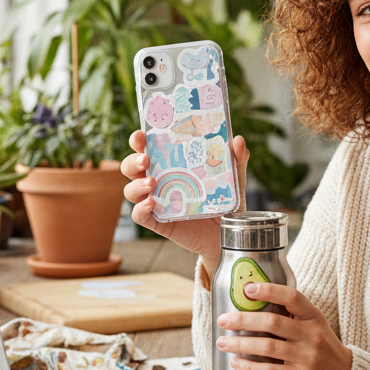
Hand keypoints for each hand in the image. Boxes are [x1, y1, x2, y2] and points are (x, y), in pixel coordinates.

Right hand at [120, 130, 249, 266]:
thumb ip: (237, 160)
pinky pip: (139, 216)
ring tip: (151, 184)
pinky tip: (151, 204)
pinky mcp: (159, 222)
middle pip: (131, 168)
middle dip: (132, 161)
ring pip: (131, 191)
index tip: (141, 135)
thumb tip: (239, 140)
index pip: (147, 149)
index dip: (139, 140)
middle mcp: (158, 181)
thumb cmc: (225, 203)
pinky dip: (140, 209)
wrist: (227, 235)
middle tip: (146, 159)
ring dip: (136, 185)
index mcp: (171, 165)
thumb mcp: (234, 180)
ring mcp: (156, 202)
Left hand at [215, 282, 351, 369]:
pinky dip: (250, 367)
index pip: (292, 297)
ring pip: (268, 346)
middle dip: (243, 320)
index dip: (269, 291)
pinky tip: (237, 363)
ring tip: (223, 343)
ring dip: (241, 344)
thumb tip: (254, 305)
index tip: (248, 289)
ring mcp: (307, 356)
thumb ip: (292, 316)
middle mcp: (312, 334)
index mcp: (314, 317)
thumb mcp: (315, 326)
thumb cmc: (324, 350)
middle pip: (273, 322)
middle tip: (223, 320)